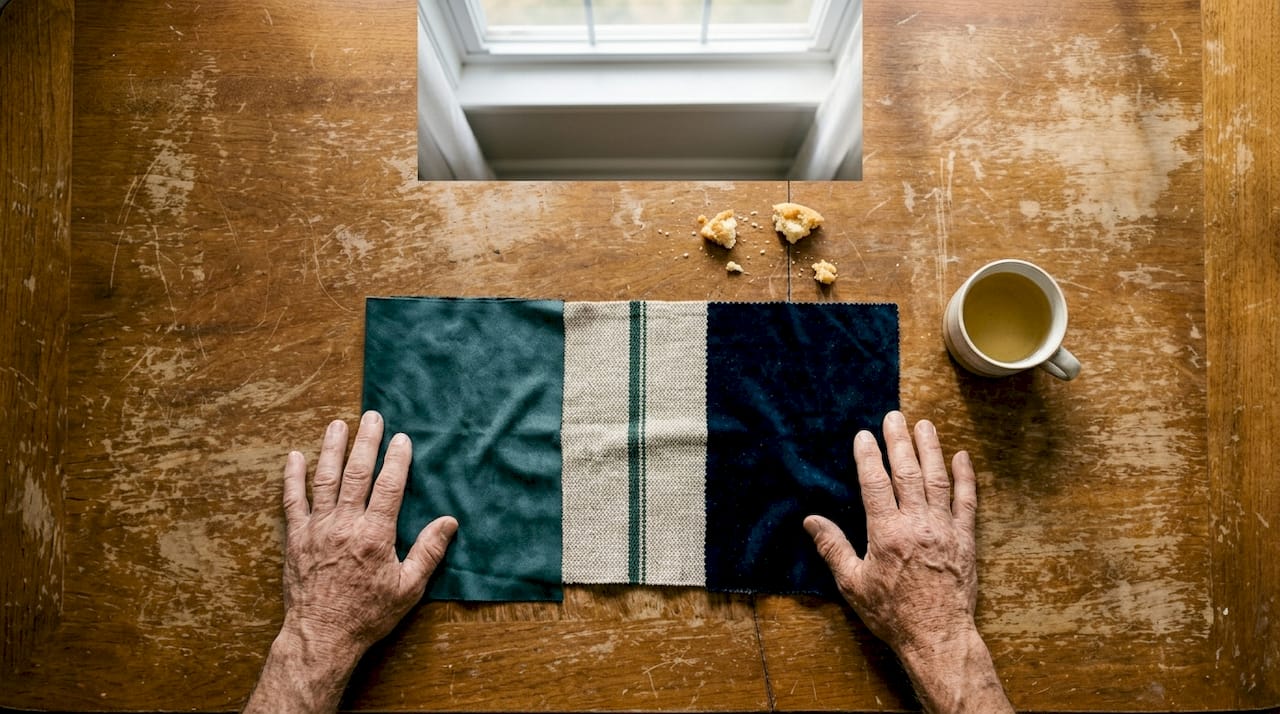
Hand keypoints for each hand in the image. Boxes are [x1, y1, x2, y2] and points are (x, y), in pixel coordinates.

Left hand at [245, 411, 456, 713]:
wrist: (321, 637)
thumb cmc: (368, 615)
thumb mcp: (409, 587)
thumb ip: (429, 551)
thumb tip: (449, 522)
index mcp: (375, 534)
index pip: (389, 486)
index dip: (397, 459)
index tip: (402, 438)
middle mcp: (344, 524)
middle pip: (357, 473)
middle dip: (366, 441)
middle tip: (372, 416)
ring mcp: (317, 528)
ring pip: (324, 479)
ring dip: (332, 449)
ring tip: (338, 424)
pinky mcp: (295, 538)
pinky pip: (292, 501)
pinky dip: (292, 477)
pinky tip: (294, 456)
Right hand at [805, 411, 1011, 712]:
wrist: (937, 636)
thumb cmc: (892, 614)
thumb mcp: (853, 584)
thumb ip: (832, 548)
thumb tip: (811, 521)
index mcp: (886, 532)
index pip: (875, 483)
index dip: (868, 457)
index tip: (864, 435)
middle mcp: (917, 524)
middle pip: (907, 472)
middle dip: (899, 441)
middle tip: (894, 416)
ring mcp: (944, 529)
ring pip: (938, 479)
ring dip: (930, 449)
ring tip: (925, 425)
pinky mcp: (965, 539)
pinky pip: (967, 501)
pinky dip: (965, 477)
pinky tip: (961, 457)